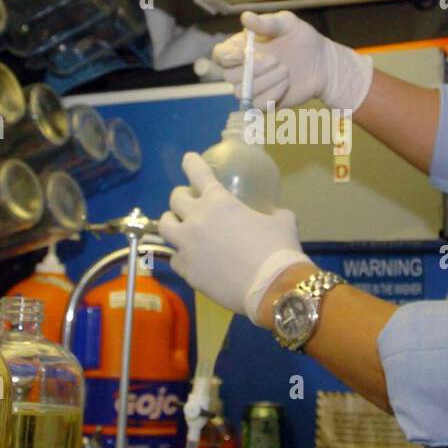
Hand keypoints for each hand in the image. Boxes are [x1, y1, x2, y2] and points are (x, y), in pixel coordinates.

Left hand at [160, 153, 310, 323]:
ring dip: (172, 223)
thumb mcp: (283, 222)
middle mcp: (196, 219)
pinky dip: (182, 256)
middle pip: (174, 199)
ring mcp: (187, 246)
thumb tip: (275, 215)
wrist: (271, 288)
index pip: (197, 172)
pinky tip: (192, 260)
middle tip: (190, 202)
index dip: (191, 162)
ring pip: (164, 227)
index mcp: (219, 201)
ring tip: (180, 228)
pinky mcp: (187, 271)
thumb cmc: (278, 249)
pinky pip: (175, 258)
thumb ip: (273, 213)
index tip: (188, 159)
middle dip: (181, 197)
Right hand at [211, 10, 373, 111]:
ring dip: (266, 81)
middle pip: (229, 76)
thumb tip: (245, 17)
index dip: (226, 57)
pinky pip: (257, 105)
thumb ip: (267, 22)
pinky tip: (286, 84)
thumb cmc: (301, 38)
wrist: (322, 62)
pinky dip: (272, 95)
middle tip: (276, 60)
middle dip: (253, 69)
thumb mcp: (287, 23)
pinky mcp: (264, 103)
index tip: (243, 54)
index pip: (220, 55)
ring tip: (286, 71)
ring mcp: (252, 88)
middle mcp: (242, 69)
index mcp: (241, 47)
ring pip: (243, 92)